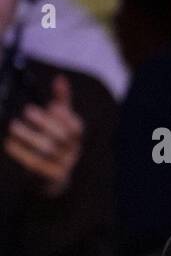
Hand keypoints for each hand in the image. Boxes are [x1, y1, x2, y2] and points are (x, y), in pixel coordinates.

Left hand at [5, 74, 82, 197]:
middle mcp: (72, 151)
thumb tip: (60, 78)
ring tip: (13, 126)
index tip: (51, 106)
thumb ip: (61, 101)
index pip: (75, 127)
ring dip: (29, 136)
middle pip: (62, 138)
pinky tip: (9, 143)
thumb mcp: (59, 122)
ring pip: (47, 150)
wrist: (53, 177)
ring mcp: (61, 165)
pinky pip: (34, 164)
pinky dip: (20, 152)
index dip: (65, 117)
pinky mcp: (48, 176)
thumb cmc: (54, 142)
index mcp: (75, 136)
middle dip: (45, 123)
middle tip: (27, 110)